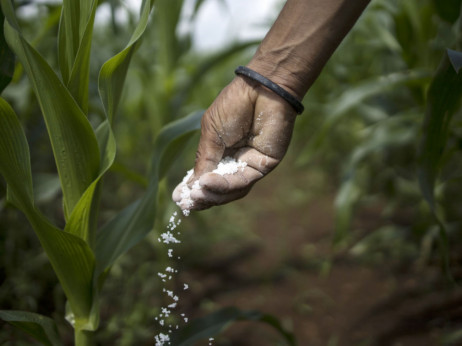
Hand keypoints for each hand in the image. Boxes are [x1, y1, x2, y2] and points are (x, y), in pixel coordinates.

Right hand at [172, 75, 296, 211]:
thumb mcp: (210, 134)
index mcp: (221, 153)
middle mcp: (236, 162)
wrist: (259, 90)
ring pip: (232, 190)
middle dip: (202, 197)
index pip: (207, 178)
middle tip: (187, 203)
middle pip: (220, 189)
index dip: (194, 189)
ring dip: (213, 194)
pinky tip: (208, 182)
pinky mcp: (264, 166)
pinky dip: (225, 185)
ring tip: (196, 194)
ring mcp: (250, 165)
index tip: (178, 198)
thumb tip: (190, 188)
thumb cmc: (233, 106)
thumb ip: (204, 161)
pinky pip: (243, 181)